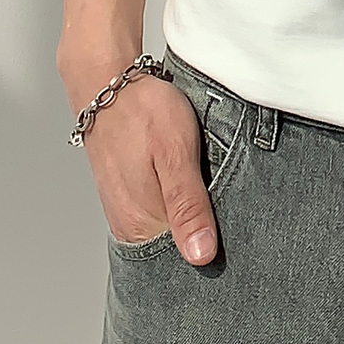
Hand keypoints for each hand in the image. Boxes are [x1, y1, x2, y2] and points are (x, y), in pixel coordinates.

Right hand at [80, 76, 219, 264]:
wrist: (107, 82)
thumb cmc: (143, 112)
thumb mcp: (176, 153)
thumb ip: (188, 205)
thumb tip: (200, 256)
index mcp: (142, 224)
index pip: (186, 261)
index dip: (214, 250)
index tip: (236, 238)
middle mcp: (129, 227)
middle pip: (176, 250)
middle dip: (204, 237)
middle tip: (228, 209)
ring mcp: (124, 212)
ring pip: (168, 232)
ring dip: (192, 220)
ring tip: (211, 195)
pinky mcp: (125, 197)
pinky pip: (157, 215)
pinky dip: (177, 207)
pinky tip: (191, 189)